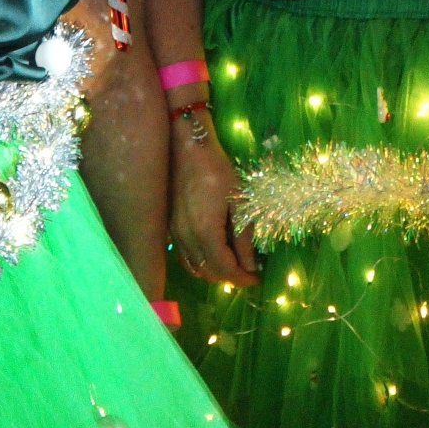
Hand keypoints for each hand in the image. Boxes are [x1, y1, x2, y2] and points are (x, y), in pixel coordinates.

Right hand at [168, 124, 256, 287]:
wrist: (187, 149)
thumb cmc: (217, 170)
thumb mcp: (238, 202)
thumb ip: (243, 238)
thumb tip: (250, 266)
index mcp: (205, 232)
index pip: (225, 269)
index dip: (242, 278)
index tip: (257, 278)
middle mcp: (187, 238)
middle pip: (209, 273)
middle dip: (230, 277)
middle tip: (248, 271)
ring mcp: (176, 234)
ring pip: (195, 268)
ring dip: (214, 272)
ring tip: (233, 264)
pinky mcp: (171, 228)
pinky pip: (185, 257)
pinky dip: (200, 263)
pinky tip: (213, 253)